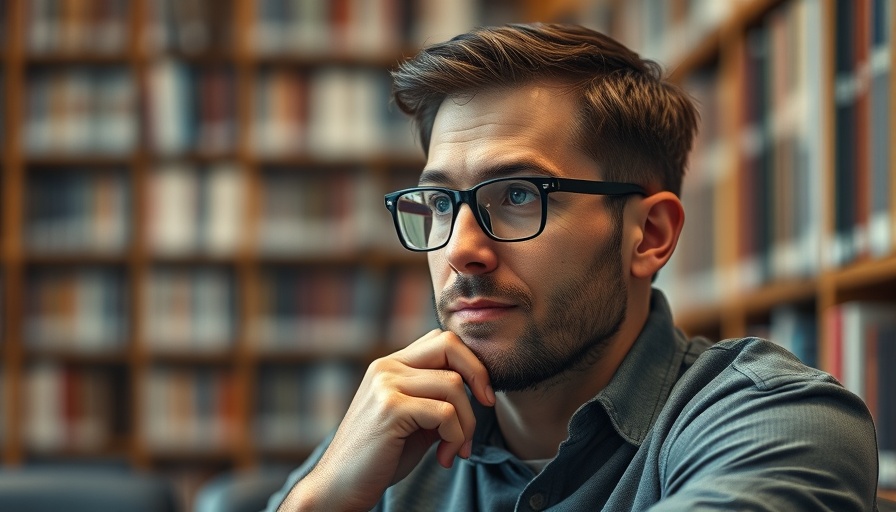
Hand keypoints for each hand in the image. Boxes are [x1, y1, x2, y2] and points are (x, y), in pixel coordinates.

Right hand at [278, 329, 495, 511]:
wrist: (339, 488)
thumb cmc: (379, 459)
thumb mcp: (414, 421)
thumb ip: (437, 399)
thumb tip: (478, 390)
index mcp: (390, 365)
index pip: (441, 340)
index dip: (470, 362)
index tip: (483, 396)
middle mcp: (386, 367)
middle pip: (450, 345)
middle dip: (479, 375)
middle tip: (487, 406)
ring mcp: (386, 384)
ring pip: (454, 385)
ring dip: (467, 423)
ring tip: (454, 450)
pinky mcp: (390, 407)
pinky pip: (445, 412)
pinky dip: (456, 437)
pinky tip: (444, 458)